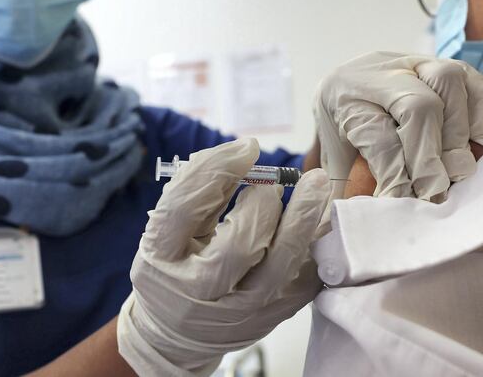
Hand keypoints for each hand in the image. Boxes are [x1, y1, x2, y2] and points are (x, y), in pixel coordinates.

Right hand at [117, 138, 330, 375]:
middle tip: (275, 181)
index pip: (184, 208)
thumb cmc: (173, 268)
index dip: (217, 170)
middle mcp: (198, 292)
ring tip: (317, 185)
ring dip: (302, 220)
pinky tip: (322, 220)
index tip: (247, 147)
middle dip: (264, 203)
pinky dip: (315, 245)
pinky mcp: (270, 319)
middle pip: (240, 245)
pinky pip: (302, 279)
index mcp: (160, 259)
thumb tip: (246, 153)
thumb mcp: (168, 233)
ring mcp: (238, 312)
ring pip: (279, 267)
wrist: (174, 336)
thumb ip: (201, 195)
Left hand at [313, 52, 482, 200]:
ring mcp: (413, 61)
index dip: (397, 177)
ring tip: (455, 168)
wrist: (345, 86)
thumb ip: (347, 188)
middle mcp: (378, 73)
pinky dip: (476, 111)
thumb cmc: (343, 135)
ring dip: (457, 131)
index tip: (404, 206)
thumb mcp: (334, 160)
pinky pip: (471, 79)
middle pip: (417, 106)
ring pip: (446, 81)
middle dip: (431, 156)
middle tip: (435, 194)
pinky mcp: (442, 61)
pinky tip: (471, 138)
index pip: (378, 138)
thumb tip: (364, 222)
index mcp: (343, 97)